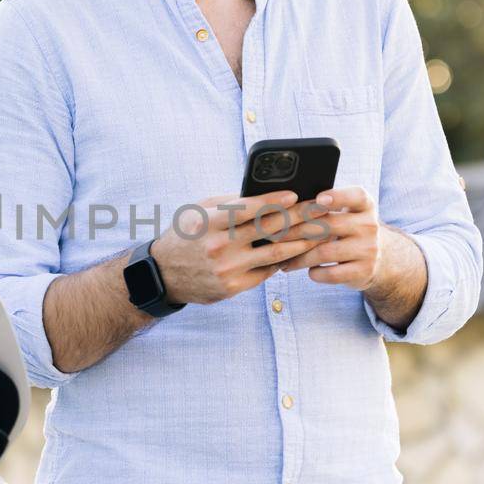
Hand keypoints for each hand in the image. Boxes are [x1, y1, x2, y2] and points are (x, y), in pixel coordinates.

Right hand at [150, 189, 327, 305]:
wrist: (163, 275)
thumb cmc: (185, 235)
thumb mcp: (199, 212)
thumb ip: (229, 204)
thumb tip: (265, 195)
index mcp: (209, 222)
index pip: (247, 209)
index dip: (273, 201)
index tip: (296, 195)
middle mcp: (219, 246)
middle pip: (267, 230)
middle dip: (298, 218)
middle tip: (320, 210)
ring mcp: (227, 269)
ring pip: (274, 254)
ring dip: (300, 243)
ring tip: (320, 233)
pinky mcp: (232, 288)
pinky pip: (265, 273)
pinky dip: (283, 261)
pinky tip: (298, 252)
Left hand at [278, 186, 383, 291]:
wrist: (378, 259)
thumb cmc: (349, 231)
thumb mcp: (348, 213)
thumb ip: (325, 207)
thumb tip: (284, 206)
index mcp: (365, 205)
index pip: (355, 196)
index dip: (338, 197)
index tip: (318, 199)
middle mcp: (369, 225)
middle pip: (329, 225)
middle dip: (297, 231)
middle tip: (275, 237)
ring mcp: (368, 249)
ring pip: (325, 252)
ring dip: (300, 257)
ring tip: (285, 261)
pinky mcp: (364, 271)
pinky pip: (332, 274)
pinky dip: (315, 273)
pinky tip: (308, 271)